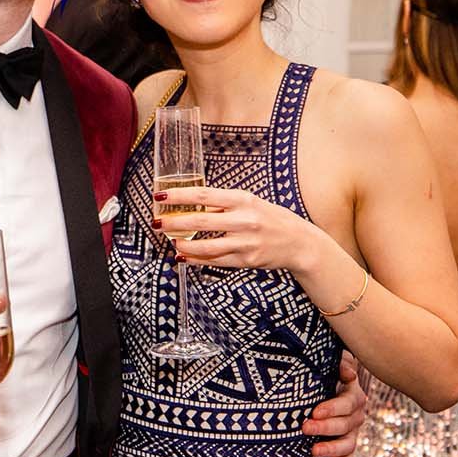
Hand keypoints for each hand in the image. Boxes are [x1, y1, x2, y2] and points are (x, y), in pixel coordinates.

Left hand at [151, 186, 321, 272]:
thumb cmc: (272, 219)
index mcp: (243, 200)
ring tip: (171, 242)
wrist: (299, 243)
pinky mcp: (246, 261)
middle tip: (157, 223)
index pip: (204, 195)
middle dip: (174, 223)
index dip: (179, 196)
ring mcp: (245, 242)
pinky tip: (184, 257)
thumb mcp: (251, 203)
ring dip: (183, 245)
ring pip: (205, 246)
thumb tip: (192, 206)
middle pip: (200, 222)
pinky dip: (196, 259)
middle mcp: (244, 220)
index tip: (160, 196)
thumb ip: (224, 205)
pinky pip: (215, 261)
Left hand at [304, 350, 368, 456]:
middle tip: (305, 427)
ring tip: (314, 450)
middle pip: (345, 424)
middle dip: (325, 427)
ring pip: (348, 444)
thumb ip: (341, 363)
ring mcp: (352, 432)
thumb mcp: (331, 364)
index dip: (333, 408)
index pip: (347, 403)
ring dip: (332, 448)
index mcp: (352, 395)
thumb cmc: (324, 374)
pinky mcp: (346, 447)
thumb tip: (348, 374)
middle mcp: (355, 415)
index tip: (315, 412)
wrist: (322, 389)